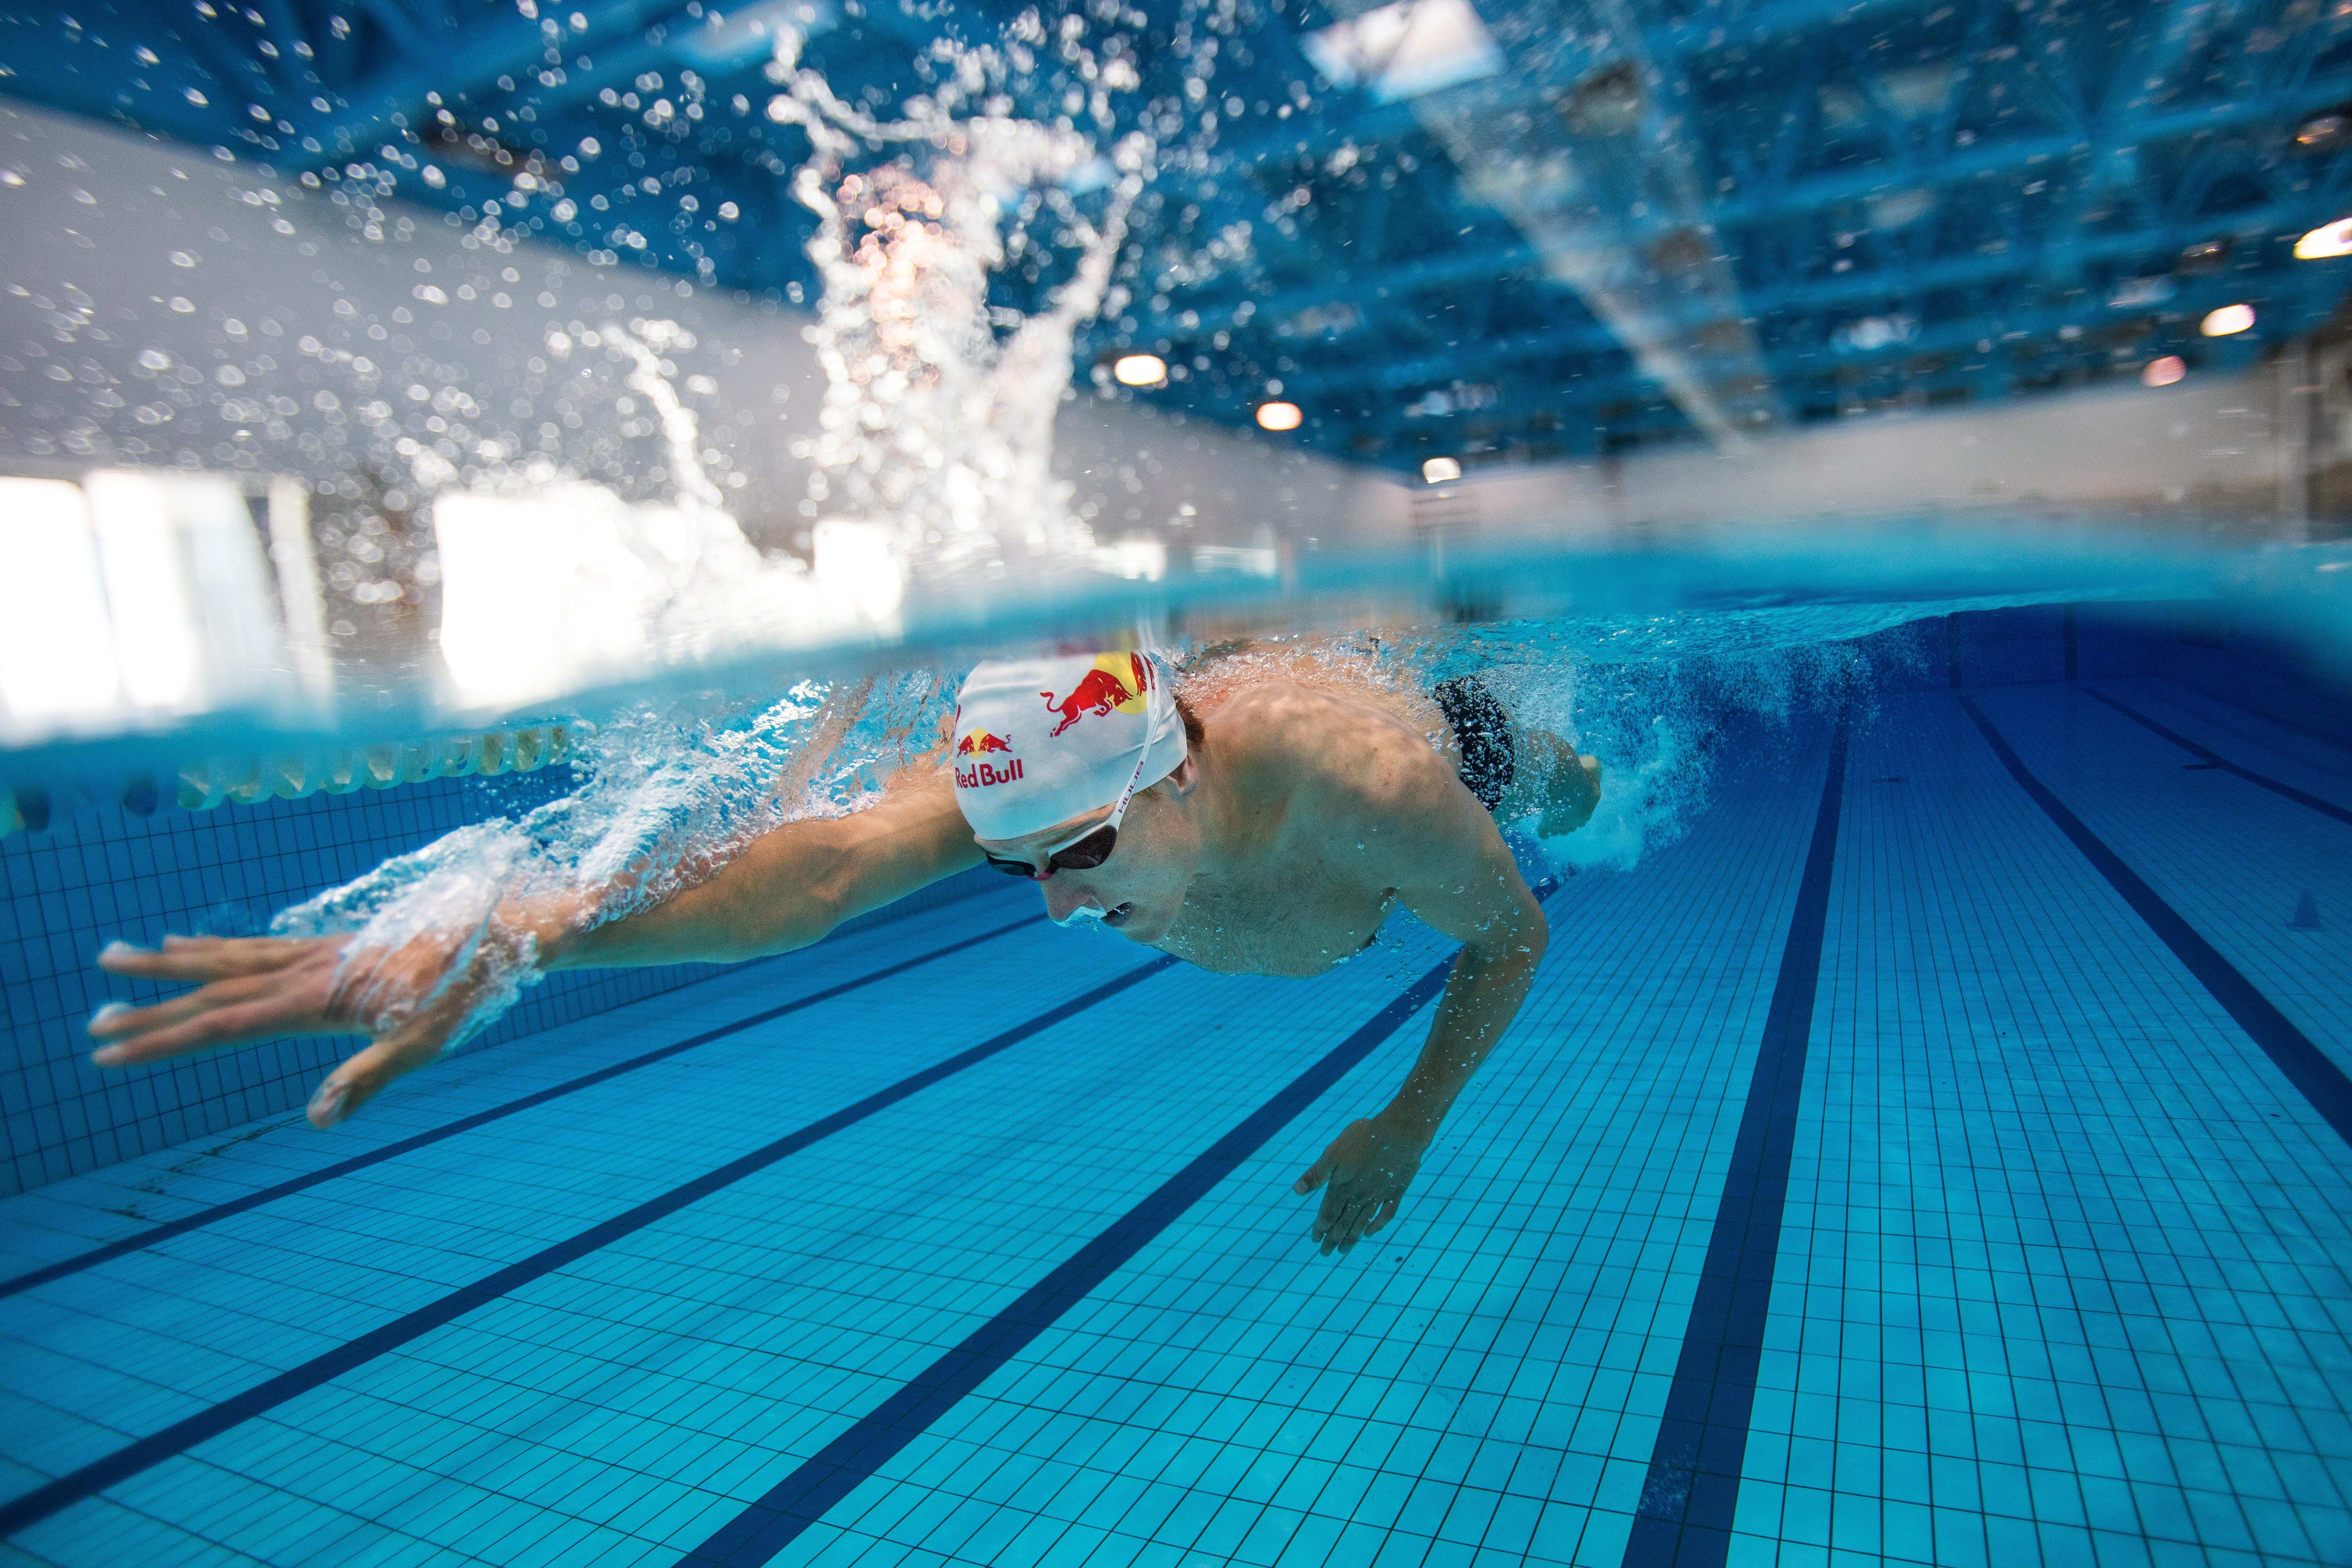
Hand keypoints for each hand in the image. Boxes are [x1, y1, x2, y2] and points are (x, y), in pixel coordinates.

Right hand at [87, 924, 521, 1128]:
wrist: (504, 931)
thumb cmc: (468, 990)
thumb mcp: (422, 1042)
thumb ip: (367, 1079)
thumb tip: (319, 1121)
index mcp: (315, 997)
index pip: (222, 1022)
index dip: (163, 1038)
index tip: (110, 1049)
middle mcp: (306, 968)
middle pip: (211, 986)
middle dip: (150, 1003)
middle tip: (93, 1016)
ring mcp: (316, 951)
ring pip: (227, 956)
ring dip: (172, 963)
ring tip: (121, 957)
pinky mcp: (332, 944)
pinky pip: (258, 943)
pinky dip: (217, 944)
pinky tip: (193, 941)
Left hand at [1293, 1114, 1427, 1256]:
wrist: (1400, 1132)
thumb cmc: (1364, 1137)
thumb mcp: (1333, 1152)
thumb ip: (1316, 1174)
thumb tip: (1297, 1191)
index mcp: (1342, 1186)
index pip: (1328, 1214)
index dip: (1320, 1228)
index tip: (1315, 1241)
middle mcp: (1359, 1196)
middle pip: (1343, 1223)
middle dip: (1333, 1239)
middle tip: (1326, 1253)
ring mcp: (1379, 1195)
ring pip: (1362, 1223)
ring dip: (1351, 1238)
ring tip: (1343, 1251)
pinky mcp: (1396, 1192)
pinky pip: (1385, 1215)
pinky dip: (1377, 1226)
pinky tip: (1370, 1233)